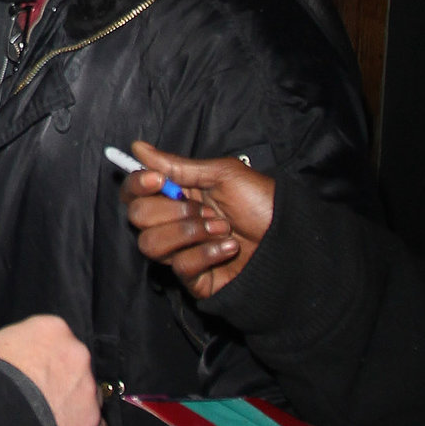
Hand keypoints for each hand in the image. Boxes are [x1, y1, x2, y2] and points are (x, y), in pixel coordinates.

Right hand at [0, 314, 106, 425]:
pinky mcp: (92, 421)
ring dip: (75, 406)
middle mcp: (77, 353)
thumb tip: (23, 361)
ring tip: (50, 421)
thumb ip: (22, 347)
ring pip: (89, 397)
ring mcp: (88, 387)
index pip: (58, 340)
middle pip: (78, 366)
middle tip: (43, 397)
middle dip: (65, 381)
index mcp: (53, 328)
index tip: (37, 373)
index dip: (47, 360)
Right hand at [119, 141, 274, 299]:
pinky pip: (181, 267)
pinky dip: (206, 253)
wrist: (291, 240)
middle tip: (204, 208)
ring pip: (151, 245)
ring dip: (188, 232)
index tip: (159, 181)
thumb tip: (136, 147)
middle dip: (171, 210)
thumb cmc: (260, 202)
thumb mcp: (222, 174)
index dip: (138, 184)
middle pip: (137, 217)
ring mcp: (182, 251)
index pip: (133, 191)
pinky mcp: (194, 278)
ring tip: (221, 228)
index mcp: (174, 195)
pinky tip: (229, 247)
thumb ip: (177, 165)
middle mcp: (172, 223)